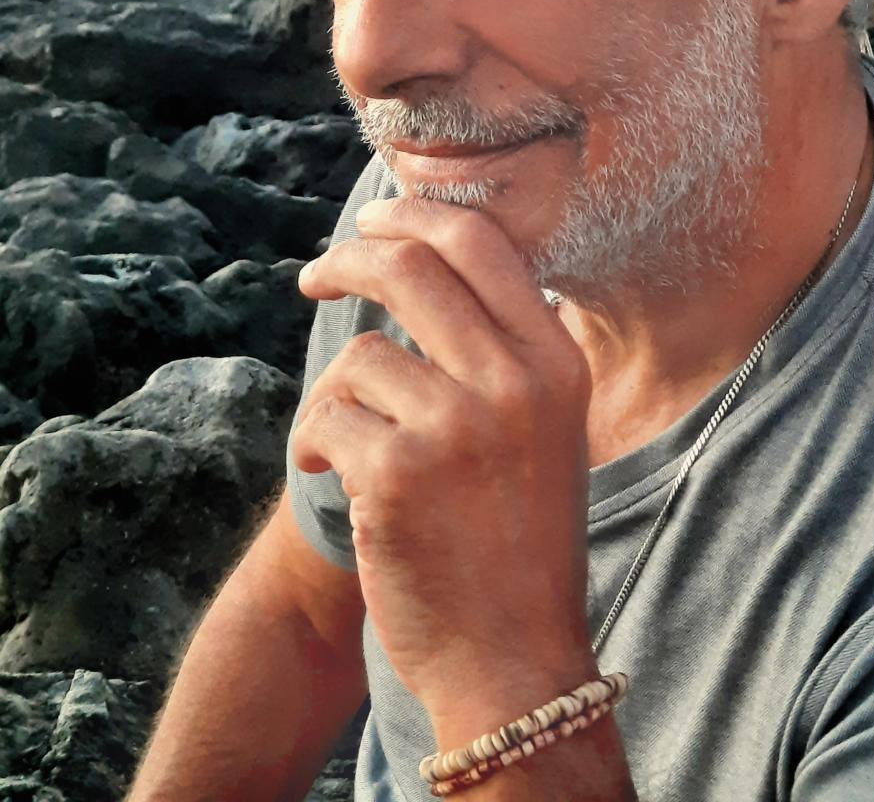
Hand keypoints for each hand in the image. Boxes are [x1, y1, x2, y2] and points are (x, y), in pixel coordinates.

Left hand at [290, 195, 597, 731]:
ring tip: (340, 438)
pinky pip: (326, 418)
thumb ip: (507, 350)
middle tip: (317, 272)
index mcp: (557, 363)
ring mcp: (457, 426)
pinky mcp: (397, 473)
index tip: (376, 223)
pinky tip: (328, 473)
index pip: (482, 244)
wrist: (513, 657)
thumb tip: (434, 264)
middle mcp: (515, 382)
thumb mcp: (548, 428)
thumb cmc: (519, 539)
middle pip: (412, 266)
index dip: (417, 217)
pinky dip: (313, 443)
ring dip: (334, 392)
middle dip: (350, 258)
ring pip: (360, 353)